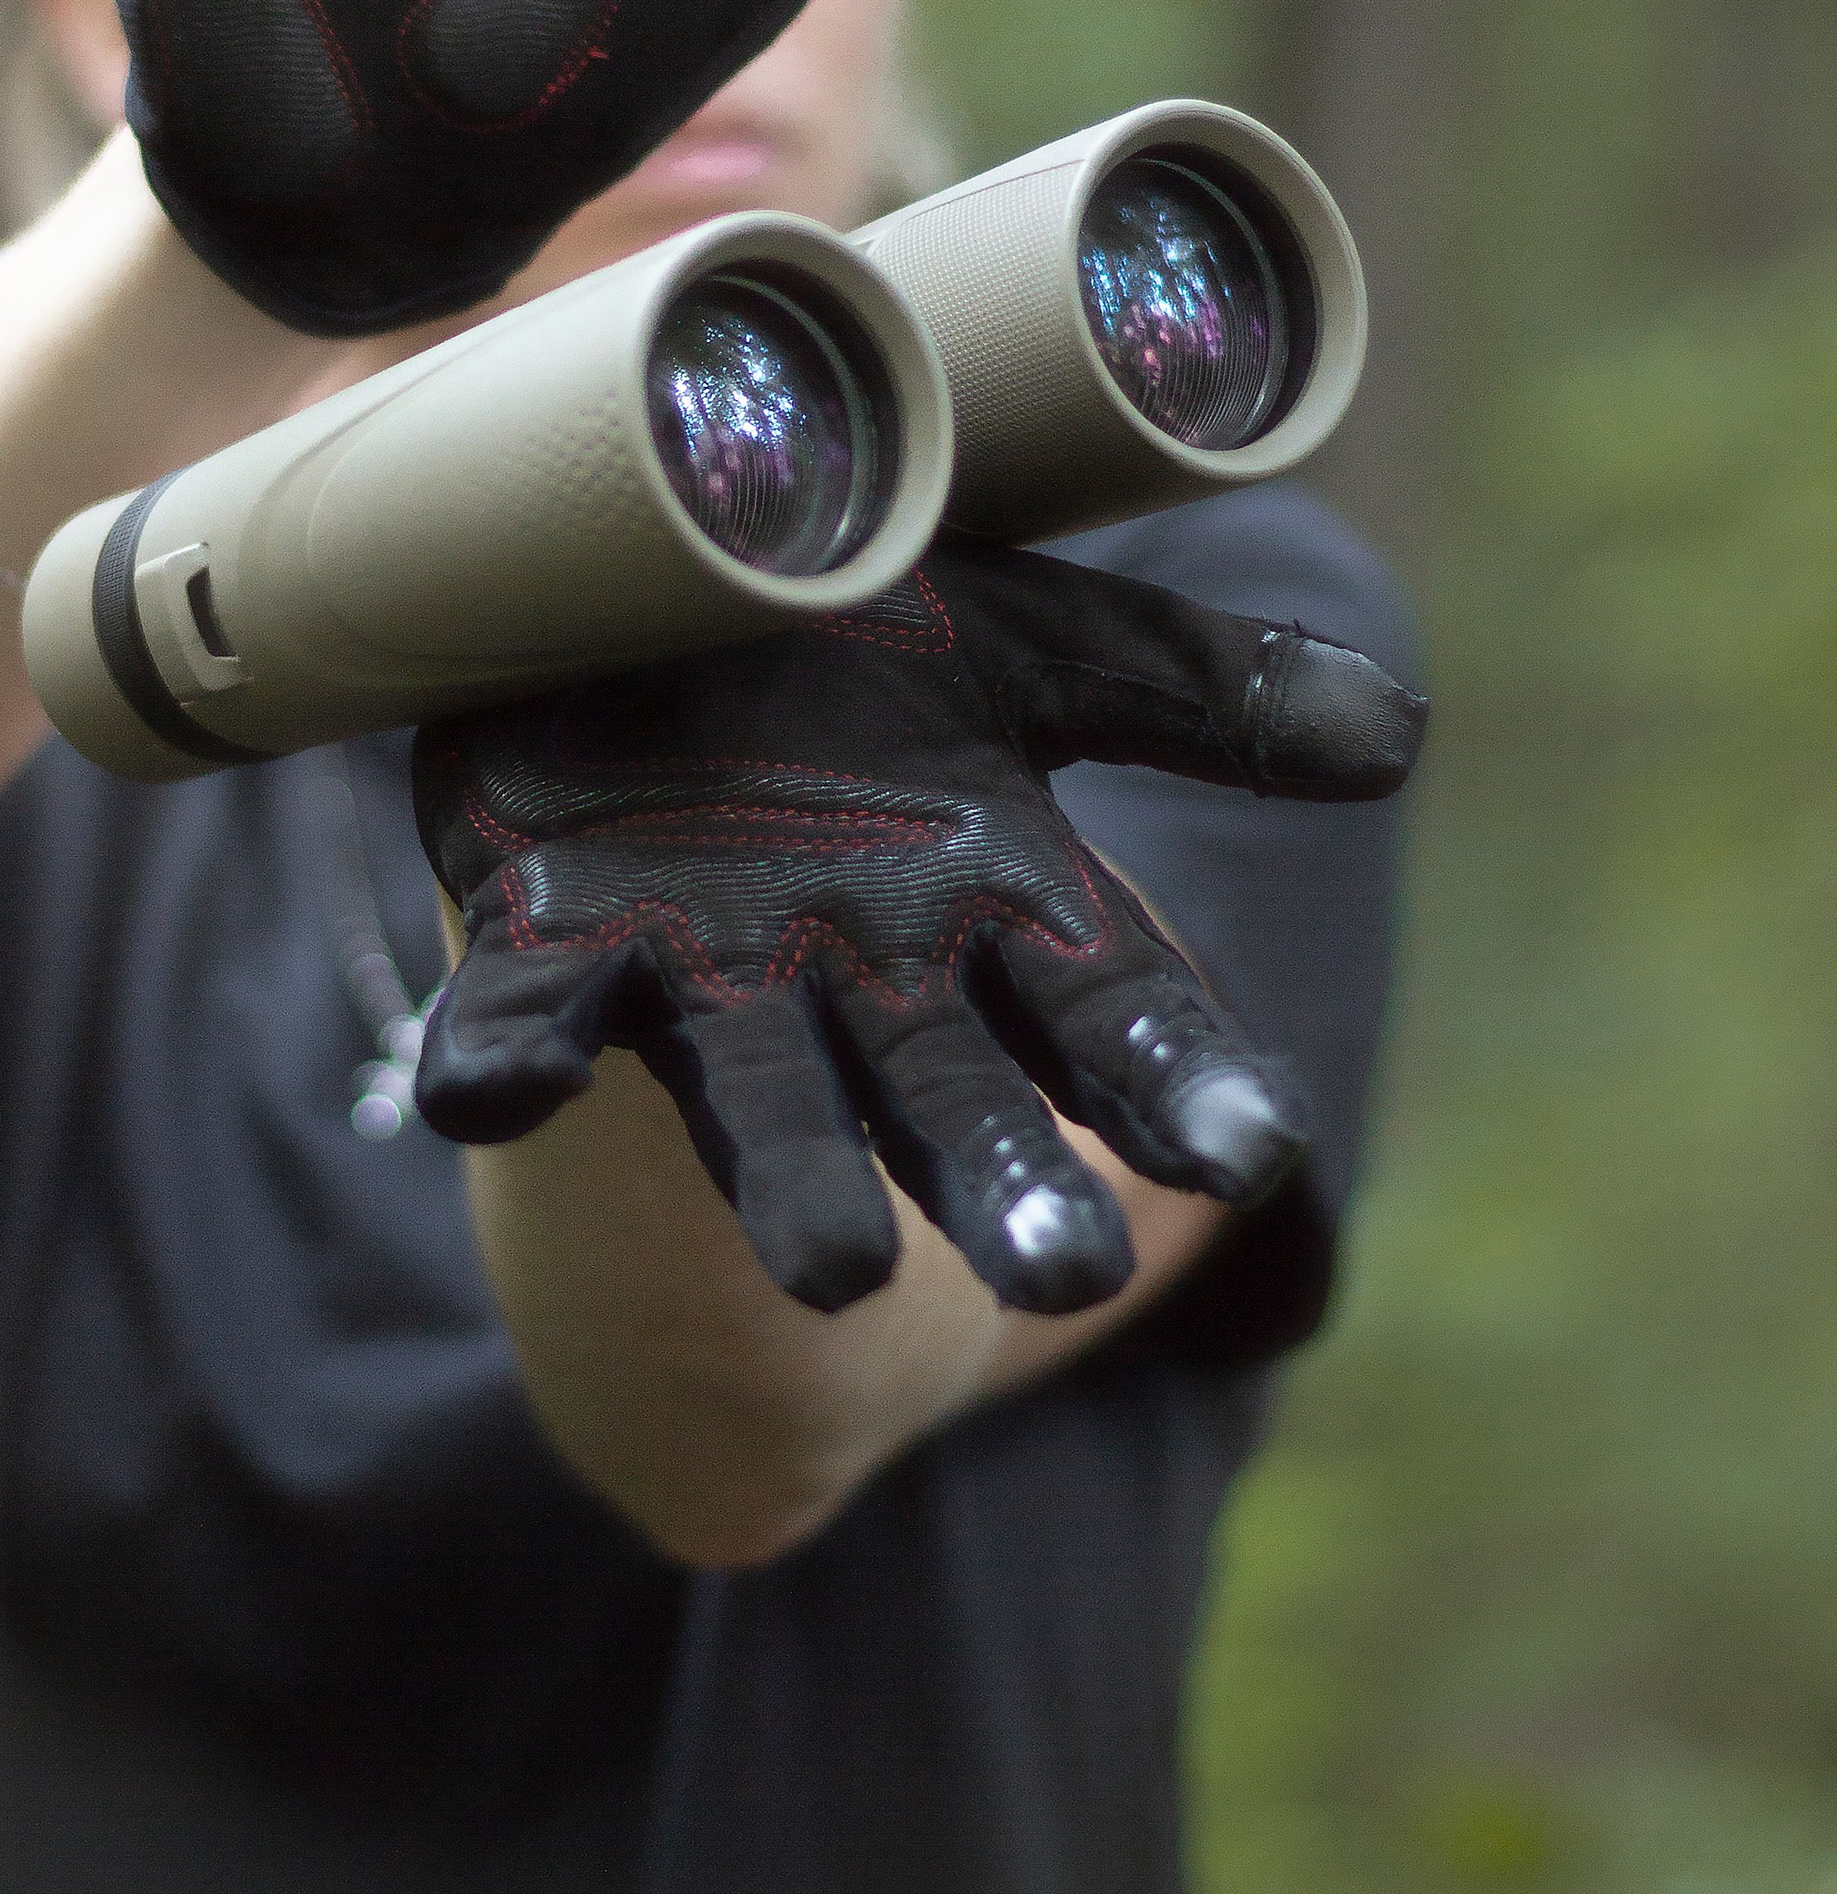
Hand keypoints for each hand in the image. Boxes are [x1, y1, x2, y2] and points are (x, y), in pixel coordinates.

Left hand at [411, 544, 1425, 1314]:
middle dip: (1000, 1185)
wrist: (634, 618)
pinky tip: (493, 1091)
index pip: (1112, 1017)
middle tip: (1060, 1275)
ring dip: (793, 1181)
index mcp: (992, 906)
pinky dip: (504, 1062)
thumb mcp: (1030, 643)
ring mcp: (703, 964)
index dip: (1173, 1084)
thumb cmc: (849, 649)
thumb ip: (1194, 690)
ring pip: (758, 1097)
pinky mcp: (552, 933)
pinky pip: (524, 1020)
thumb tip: (1400, 733)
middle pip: (949, 1098)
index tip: (1248, 1153)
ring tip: (827, 1268)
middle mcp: (858, 968)